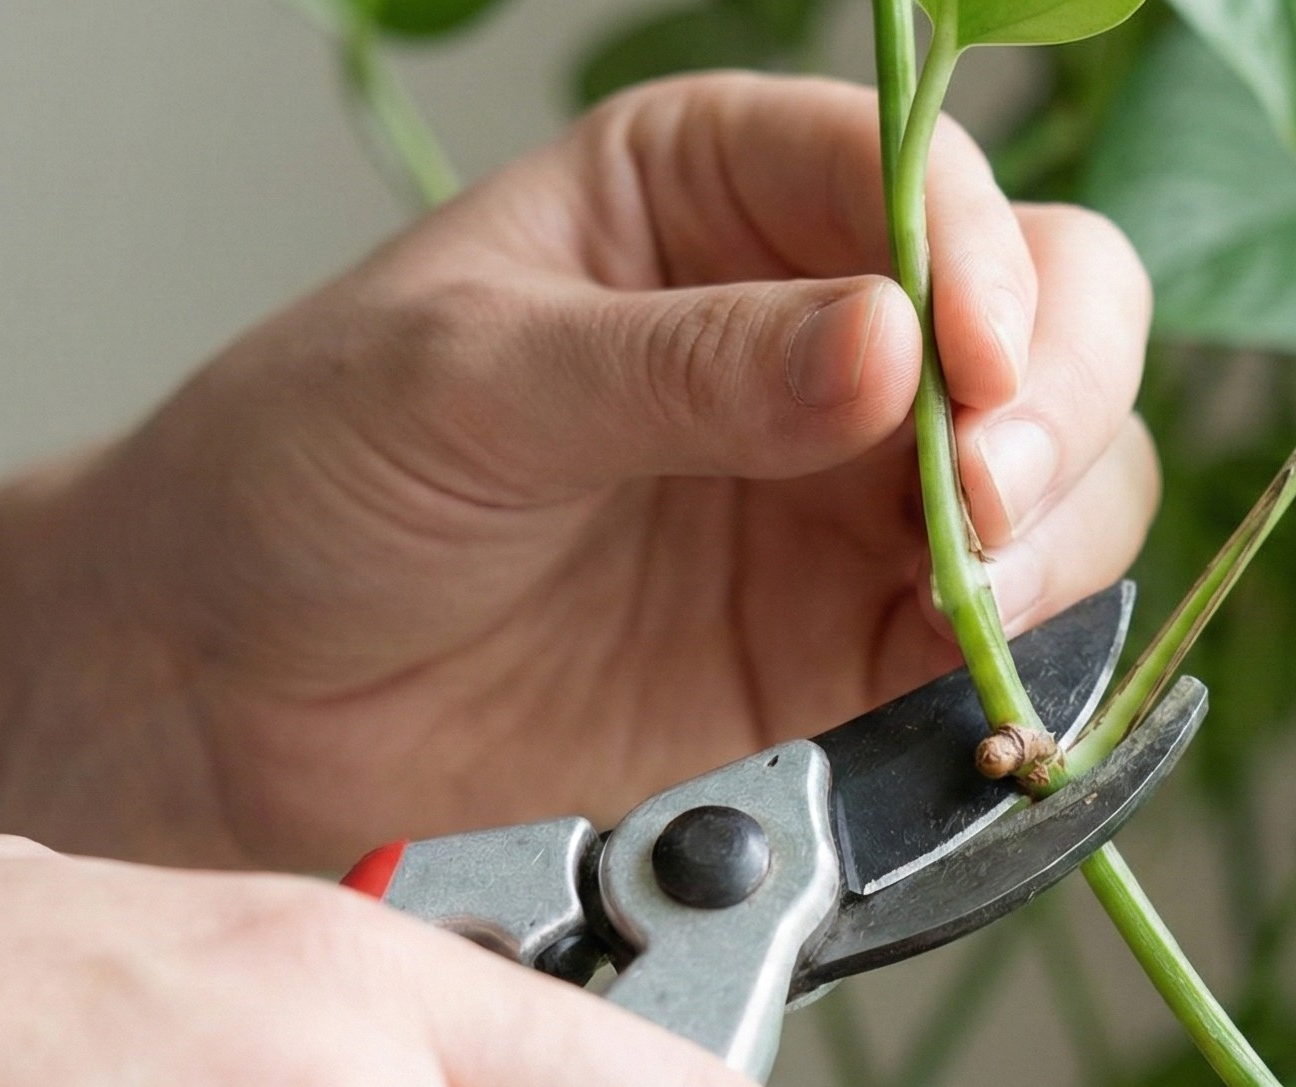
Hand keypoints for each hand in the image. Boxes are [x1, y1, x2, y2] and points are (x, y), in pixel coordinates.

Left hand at [30, 72, 1155, 869]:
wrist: (228, 695)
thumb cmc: (306, 476)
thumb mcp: (468, 381)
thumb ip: (683, 368)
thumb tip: (888, 349)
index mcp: (717, 192)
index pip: (923, 181)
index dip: (981, 259)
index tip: (965, 362)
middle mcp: (820, 328)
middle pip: (1055, 314)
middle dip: (1055, 396)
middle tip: (984, 495)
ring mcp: (849, 495)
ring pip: (1067, 473)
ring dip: (1060, 527)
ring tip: (964, 592)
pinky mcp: (851, 650)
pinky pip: (1002, 636)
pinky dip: (1022, 655)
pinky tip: (964, 670)